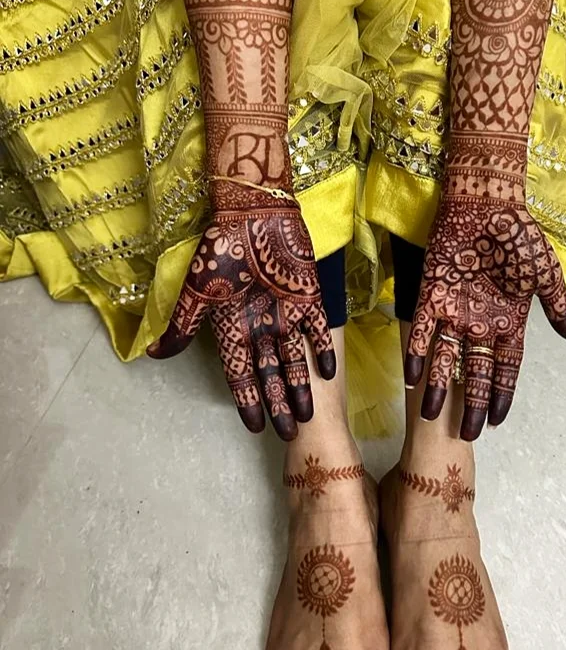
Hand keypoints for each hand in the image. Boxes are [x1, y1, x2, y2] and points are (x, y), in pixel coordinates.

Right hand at [148, 199, 334, 440]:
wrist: (251, 213)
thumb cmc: (220, 252)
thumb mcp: (196, 291)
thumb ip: (182, 325)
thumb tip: (152, 355)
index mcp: (234, 329)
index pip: (241, 376)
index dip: (248, 402)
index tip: (255, 429)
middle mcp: (261, 328)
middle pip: (271, 375)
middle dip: (279, 404)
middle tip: (289, 435)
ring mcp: (286, 315)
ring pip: (295, 360)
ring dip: (301, 387)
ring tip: (307, 415)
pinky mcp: (309, 299)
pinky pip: (318, 330)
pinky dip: (322, 349)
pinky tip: (328, 372)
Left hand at [405, 197, 565, 440]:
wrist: (487, 202)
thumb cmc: (520, 237)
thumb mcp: (546, 276)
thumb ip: (558, 311)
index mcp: (509, 321)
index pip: (505, 368)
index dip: (502, 394)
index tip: (497, 422)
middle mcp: (480, 322)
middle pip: (475, 371)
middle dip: (471, 403)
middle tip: (466, 435)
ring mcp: (455, 311)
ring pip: (445, 357)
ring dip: (439, 386)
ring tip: (431, 416)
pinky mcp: (431, 295)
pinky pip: (421, 329)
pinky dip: (417, 351)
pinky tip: (412, 376)